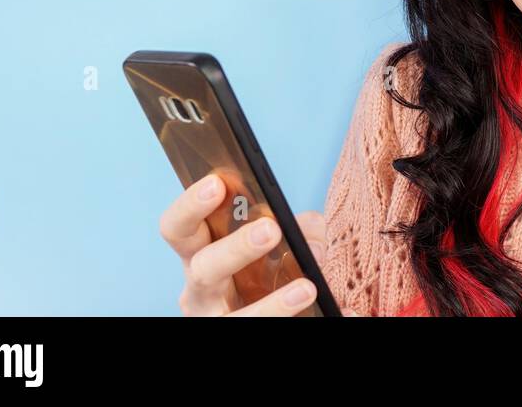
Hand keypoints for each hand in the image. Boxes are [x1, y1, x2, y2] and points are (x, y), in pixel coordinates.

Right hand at [160, 170, 342, 315]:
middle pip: (204, 268)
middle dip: (236, 247)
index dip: (190, 206)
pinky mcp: (237, 337)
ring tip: (307, 288)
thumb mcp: (275, 245)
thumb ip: (297, 229)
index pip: (178, 228)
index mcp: (199, 254)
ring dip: (272, 305)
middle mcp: (200, 290)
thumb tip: (311, 233)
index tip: (217, 184)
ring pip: (234, 319)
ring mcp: (216, 319)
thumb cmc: (262, 274)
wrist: (270, 315)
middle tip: (271, 229)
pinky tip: (342, 314)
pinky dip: (298, 322)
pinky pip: (263, 332)